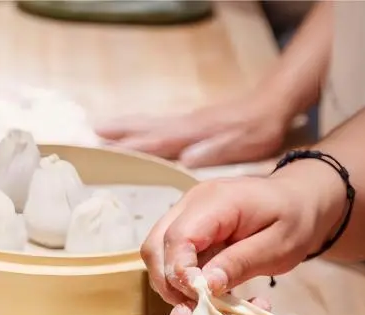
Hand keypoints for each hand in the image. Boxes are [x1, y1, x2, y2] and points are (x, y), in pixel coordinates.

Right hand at [96, 92, 293, 167]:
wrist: (272, 106)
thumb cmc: (259, 130)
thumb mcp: (242, 145)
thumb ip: (214, 151)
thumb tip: (187, 158)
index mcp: (195, 134)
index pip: (158, 140)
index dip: (133, 147)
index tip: (107, 149)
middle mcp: (187, 126)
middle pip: (146, 128)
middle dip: (120, 132)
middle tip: (92, 134)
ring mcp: (189, 123)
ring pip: (150, 124)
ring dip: (126, 127)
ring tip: (101, 129)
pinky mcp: (195, 124)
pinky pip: (161, 125)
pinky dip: (142, 127)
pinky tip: (138, 132)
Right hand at [141, 159, 345, 305]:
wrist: (299, 199)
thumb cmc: (295, 220)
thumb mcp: (279, 246)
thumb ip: (241, 263)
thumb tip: (205, 285)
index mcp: (217, 201)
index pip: (178, 238)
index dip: (182, 274)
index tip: (201, 299)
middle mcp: (192, 201)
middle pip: (155, 245)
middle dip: (170, 282)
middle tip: (198, 306)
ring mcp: (186, 211)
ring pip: (155, 250)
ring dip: (170, 281)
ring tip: (200, 301)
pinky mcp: (188, 224)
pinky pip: (168, 252)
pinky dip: (177, 275)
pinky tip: (202, 289)